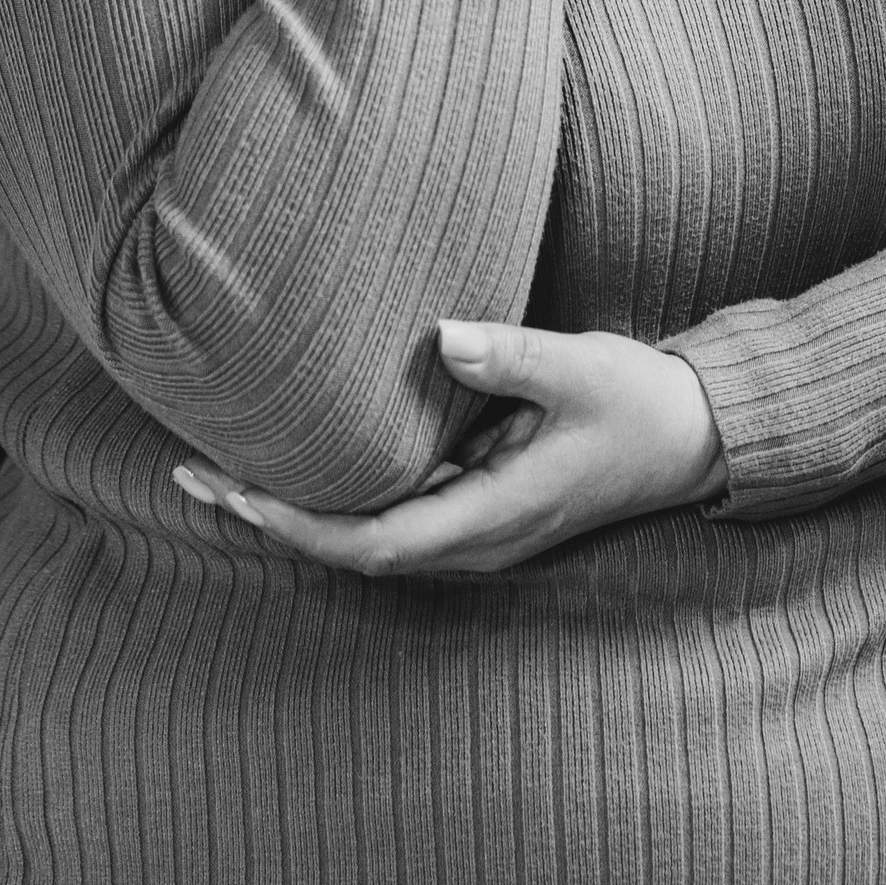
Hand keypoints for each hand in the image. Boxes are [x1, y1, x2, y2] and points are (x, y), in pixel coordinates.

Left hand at [172, 318, 728, 576]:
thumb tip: (442, 336)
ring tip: (222, 469)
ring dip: (295, 508)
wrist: (695, 437)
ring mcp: (478, 529)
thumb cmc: (639, 402)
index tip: (234, 492)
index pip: (371, 543)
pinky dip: (338, 495)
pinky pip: (393, 514)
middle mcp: (475, 540)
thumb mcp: (581, 368)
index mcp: (492, 518)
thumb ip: (511, 355)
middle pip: (351, 549)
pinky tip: (305, 458)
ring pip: (368, 535)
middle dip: (270, 517)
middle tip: (191, 475)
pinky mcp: (482, 505)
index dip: (296, 524)